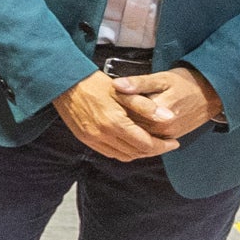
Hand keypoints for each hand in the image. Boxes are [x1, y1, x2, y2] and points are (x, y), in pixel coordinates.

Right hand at [54, 71, 181, 161]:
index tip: (174, 142)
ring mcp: (92, 139)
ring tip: (150, 144)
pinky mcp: (85, 139)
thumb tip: (169, 117)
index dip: (163, 146)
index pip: (146, 144)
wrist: (64, 83)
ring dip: (139, 153)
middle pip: (136, 153)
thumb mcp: (124, 91)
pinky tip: (130, 143)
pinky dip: (123, 152)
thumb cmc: (95, 83)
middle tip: (165, 144)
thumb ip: (147, 106)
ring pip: (123, 156)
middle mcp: (103, 135)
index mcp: (114, 123)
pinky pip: (109, 153)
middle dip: (154, 151)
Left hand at [112, 65, 221, 136]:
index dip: (115, 101)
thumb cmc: (186, 83)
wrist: (211, 94)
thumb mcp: (162, 78)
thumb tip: (116, 85)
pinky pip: (147, 137)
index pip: (126, 112)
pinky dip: (137, 129)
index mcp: (158, 115)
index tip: (110, 90)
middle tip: (111, 101)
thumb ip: (139, 83)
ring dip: (126, 123)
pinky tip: (131, 118)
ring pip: (137, 133)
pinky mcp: (169, 138)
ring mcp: (166, 136)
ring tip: (119, 109)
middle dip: (118, 114)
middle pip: (130, 125)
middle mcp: (162, 130)